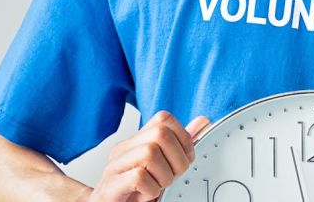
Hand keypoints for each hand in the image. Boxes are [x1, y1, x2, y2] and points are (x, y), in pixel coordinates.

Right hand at [88, 111, 210, 201]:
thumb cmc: (138, 191)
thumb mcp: (164, 165)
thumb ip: (181, 144)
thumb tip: (203, 121)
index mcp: (136, 141)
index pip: (164, 119)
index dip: (183, 138)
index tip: (185, 159)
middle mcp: (123, 149)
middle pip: (160, 133)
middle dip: (177, 158)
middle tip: (172, 176)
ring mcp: (114, 166)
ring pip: (150, 152)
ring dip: (164, 176)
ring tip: (158, 186)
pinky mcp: (110, 186)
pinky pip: (138, 177)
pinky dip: (151, 189)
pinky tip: (147, 195)